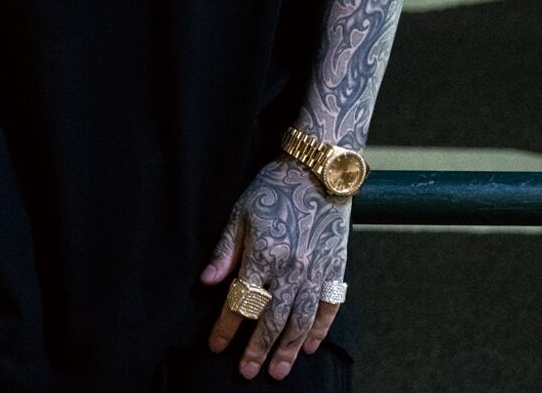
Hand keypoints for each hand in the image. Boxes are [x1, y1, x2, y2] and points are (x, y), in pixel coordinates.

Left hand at [200, 158, 348, 381]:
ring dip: (288, 349)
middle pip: (271, 319)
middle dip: (256, 348)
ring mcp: (316, 270)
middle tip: (246, 372)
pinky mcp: (336, 267)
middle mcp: (291, 268)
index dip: (225, 326)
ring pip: (301, 321)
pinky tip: (311, 346)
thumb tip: (206, 283)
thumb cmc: (275, 187)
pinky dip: (320, 330)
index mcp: (264, 254)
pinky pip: (329, 307)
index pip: (241, 301)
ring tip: (277, 370)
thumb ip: (225, 250)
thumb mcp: (241, 212)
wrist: (318, 169)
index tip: (215, 345)